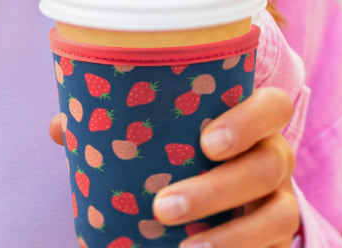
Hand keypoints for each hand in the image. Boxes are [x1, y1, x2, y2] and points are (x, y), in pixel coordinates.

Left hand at [47, 87, 299, 246]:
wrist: (216, 194)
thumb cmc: (182, 149)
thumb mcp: (160, 133)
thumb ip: (116, 122)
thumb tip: (61, 127)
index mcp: (249, 118)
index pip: (271, 106)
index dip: (248, 121)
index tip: (206, 142)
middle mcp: (273, 154)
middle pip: (271, 162)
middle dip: (220, 187)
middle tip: (164, 206)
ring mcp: (280, 198)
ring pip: (279, 214)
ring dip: (232, 236)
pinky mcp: (279, 236)